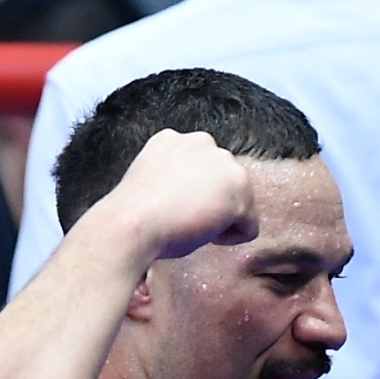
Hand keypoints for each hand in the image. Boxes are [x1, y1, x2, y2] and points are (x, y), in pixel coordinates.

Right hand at [105, 129, 260, 260]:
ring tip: (189, 222)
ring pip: (239, 205)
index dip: (189, 199)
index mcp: (175, 139)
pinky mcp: (240, 189)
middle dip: (210, 205)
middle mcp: (203, 142)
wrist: (131, 222)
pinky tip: (202, 231)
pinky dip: (229, 239)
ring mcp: (225, 163)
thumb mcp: (153, 183)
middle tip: (181, 217)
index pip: (201, 173)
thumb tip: (193, 199)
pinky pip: (249, 228)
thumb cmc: (134, 215)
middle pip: (224, 186)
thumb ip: (177, 180)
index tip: (169, 208)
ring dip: (220, 221)